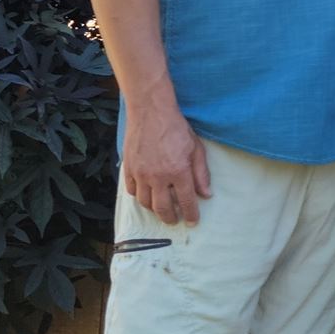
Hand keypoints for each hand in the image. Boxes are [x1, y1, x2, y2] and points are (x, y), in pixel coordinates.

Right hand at [123, 103, 210, 226]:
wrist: (151, 112)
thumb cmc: (176, 128)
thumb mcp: (196, 149)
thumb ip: (201, 174)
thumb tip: (206, 194)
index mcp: (178, 171)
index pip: (186, 201)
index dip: (191, 214)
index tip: (193, 221)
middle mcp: (158, 176)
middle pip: (163, 208)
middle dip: (170, 218)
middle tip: (175, 220)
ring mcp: (141, 173)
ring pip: (145, 202)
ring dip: (154, 209)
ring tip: (161, 208)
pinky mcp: (129, 168)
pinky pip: (132, 190)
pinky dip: (139, 196)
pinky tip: (146, 194)